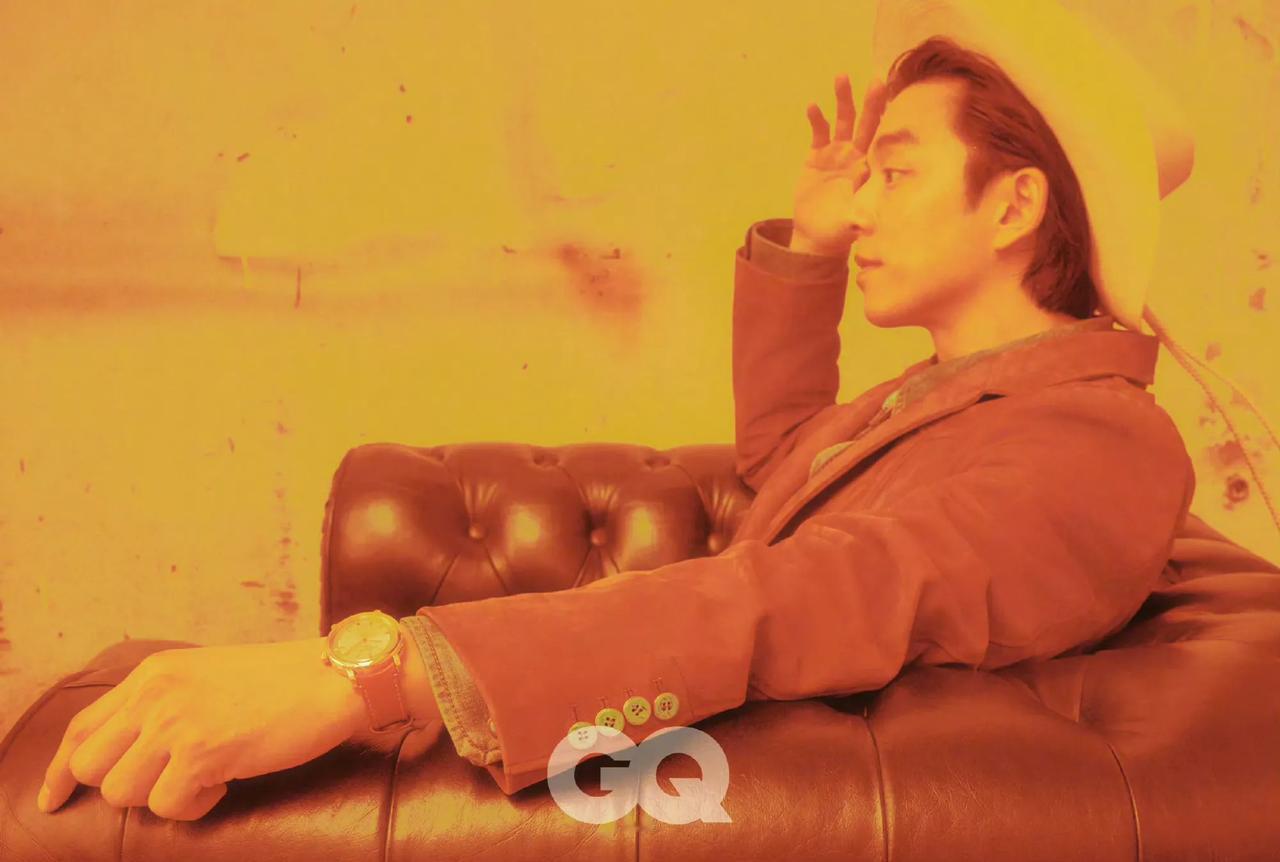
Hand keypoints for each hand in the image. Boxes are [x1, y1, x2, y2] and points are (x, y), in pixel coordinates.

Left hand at [36, 637, 367, 820]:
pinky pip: (167, 807)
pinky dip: (195, 807)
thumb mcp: (207, 673)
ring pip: (123, 792)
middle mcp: (156, 694)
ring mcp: (177, 723)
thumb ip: (166, 700)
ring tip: (205, 780)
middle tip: (165, 785)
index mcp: (155, 673)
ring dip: (163, 797)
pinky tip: (225, 784)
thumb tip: (134, 747)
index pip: (82, 727)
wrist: (332, 676)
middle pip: (91, 765)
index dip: (60, 770)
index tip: (54, 798)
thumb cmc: (282, 681)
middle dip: (122, 786)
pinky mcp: (203, 752)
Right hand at [791, 73, 888, 254]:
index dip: (887, 120)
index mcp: (868, 167)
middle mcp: (855, 155)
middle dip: (870, 102)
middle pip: (865, 123)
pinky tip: (813, 106)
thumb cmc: (839, 230)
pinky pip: (818, 132)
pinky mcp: (816, 156)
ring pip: (842, 121)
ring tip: (842, 77)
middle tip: (877, 80)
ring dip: (842, 99)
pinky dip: (816, 119)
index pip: (881, 138)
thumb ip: (860, 218)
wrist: (815, 234)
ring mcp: (836, 153)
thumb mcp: (851, 224)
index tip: (895, 102)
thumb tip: (871, 224)